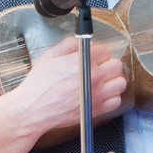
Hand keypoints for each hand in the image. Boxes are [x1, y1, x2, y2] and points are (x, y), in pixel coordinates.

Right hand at [0, 35, 126, 152]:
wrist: (32, 110)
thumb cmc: (38, 86)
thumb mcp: (49, 57)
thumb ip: (68, 46)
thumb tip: (80, 43)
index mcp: (82, 62)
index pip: (104, 51)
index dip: (97, 53)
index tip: (93, 56)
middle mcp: (93, 78)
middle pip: (116, 65)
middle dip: (108, 64)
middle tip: (100, 67)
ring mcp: (96, 95)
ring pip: (120, 83)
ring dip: (113, 80)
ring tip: (103, 81)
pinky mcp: (96, 110)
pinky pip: (116, 101)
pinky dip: (111, 97)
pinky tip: (101, 95)